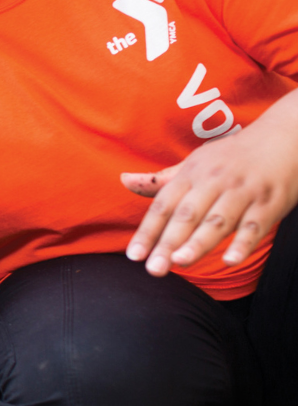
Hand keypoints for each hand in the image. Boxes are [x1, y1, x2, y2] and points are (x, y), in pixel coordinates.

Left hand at [122, 95, 297, 275]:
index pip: (163, 206)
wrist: (284, 137)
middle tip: (153, 269)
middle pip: (187, 215)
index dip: (147, 231)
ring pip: (218, 221)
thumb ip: (160, 180)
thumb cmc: (231, 157)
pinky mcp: (270, 202)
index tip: (133, 256)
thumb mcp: (194, 163)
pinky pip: (255, 226)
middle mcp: (214, 181)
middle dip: (168, 242)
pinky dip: (243, 243)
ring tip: (180, 263)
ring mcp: (243, 192)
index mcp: (192, 174)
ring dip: (199, 242)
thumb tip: (123, 180)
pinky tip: (230, 260)